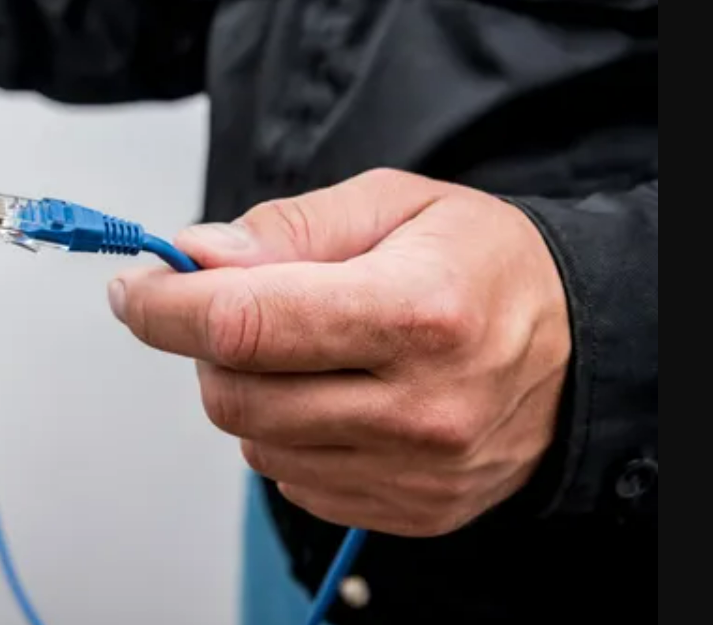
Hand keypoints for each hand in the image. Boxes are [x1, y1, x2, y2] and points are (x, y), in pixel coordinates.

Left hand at [108, 169, 571, 536]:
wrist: (577, 344)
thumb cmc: (484, 264)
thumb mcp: (394, 203)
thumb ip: (288, 228)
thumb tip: (195, 255)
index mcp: (416, 311)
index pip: (245, 323)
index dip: (166, 307)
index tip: (135, 291)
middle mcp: (419, 405)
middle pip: (236, 395)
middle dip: (205, 347)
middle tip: (230, 306)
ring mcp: (415, 470)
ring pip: (255, 444)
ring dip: (246, 390)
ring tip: (301, 349)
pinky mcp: (410, 510)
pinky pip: (292, 481)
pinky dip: (285, 435)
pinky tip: (331, 394)